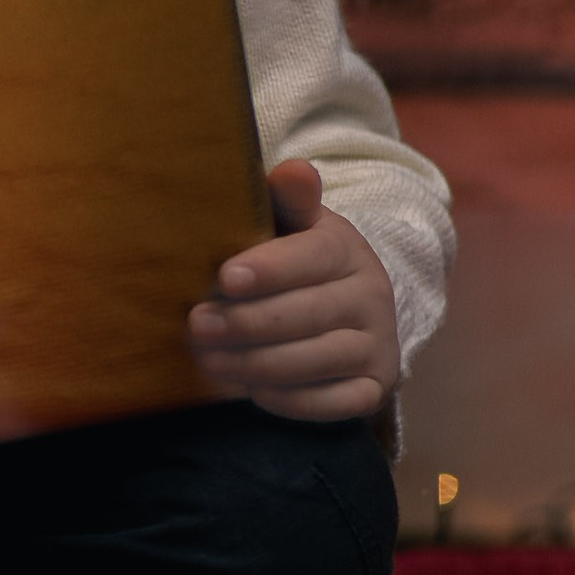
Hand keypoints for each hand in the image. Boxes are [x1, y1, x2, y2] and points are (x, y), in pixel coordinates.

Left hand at [186, 160, 399, 424]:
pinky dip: (293, 401)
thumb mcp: (292, 223)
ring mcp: (378, 344)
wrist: (347, 306)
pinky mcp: (376, 387)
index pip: (312, 257)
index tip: (225, 278)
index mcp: (346, 249)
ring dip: (259, 364)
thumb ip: (287, 199)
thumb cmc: (296, 259)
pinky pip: (338, 404)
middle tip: (197, 327)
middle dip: (248, 324)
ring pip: (319, 360)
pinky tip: (253, 391)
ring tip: (210, 361)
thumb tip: (294, 170)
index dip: (270, 269)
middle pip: (310, 314)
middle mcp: (371, 295)